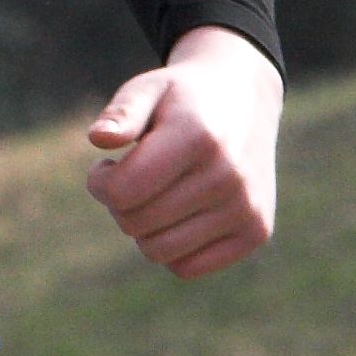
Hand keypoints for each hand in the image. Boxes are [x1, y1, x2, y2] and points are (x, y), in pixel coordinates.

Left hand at [85, 25, 281, 278]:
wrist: (245, 97)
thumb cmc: (181, 97)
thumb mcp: (148, 88)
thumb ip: (122, 113)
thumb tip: (99, 138)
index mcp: (197, 136)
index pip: (123, 190)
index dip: (100, 182)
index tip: (105, 165)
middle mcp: (228, 176)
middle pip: (136, 223)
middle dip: (119, 203)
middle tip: (131, 176)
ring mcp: (246, 208)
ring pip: (159, 252)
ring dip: (143, 227)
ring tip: (152, 194)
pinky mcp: (256, 231)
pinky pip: (188, 267)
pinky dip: (171, 247)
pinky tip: (175, 214)